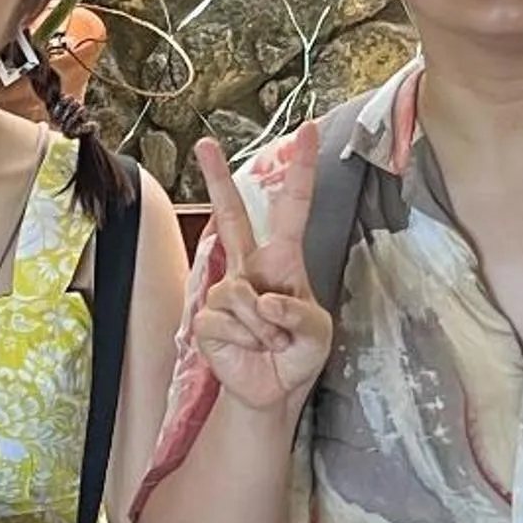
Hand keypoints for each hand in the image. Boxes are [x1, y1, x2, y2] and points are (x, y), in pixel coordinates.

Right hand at [191, 135, 332, 415]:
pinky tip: (249, 347)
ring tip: (271, 342)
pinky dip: (245, 339)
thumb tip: (264, 300)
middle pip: (230, 215)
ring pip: (240, 295)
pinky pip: (225, 321)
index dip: (301, 171)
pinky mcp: (206, 320)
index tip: (309, 131)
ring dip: (263, 327)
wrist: (272, 391)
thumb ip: (298, 313)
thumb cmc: (298, 354)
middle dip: (217, 178)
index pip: (291, 209)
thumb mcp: (318, 334)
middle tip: (204, 142)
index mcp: (283, 261)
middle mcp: (250, 269)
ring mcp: (226, 292)